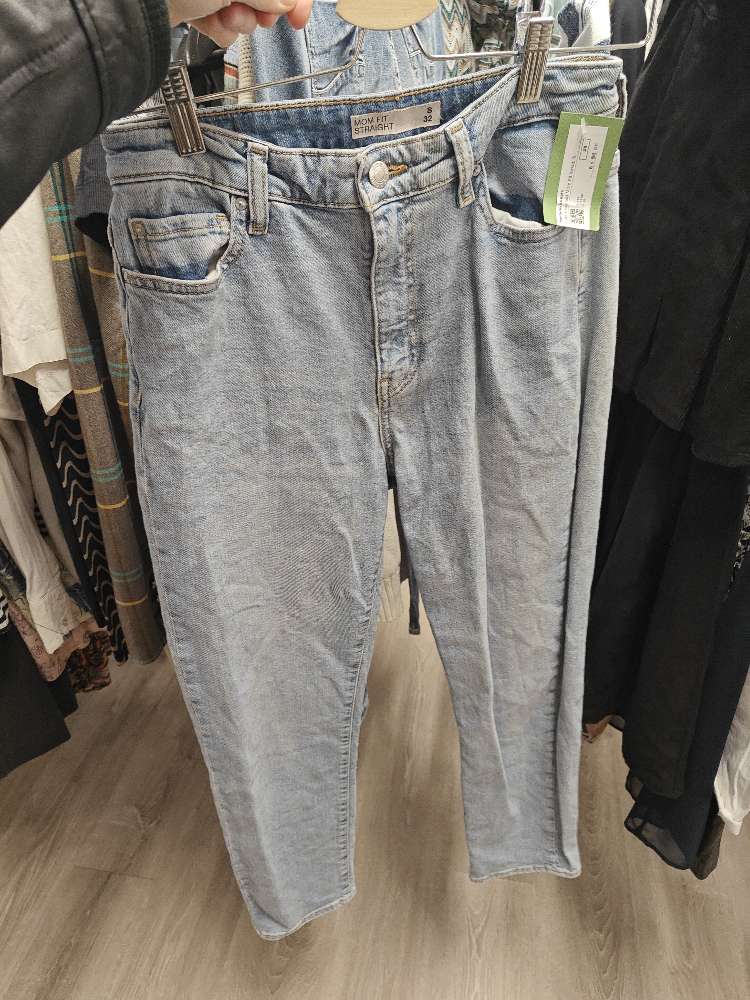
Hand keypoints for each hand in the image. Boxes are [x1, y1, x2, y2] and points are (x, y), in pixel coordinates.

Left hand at [169, 1, 312, 47]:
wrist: (138, 2)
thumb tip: (286, 2)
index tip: (298, 16)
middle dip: (262, 8)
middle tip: (261, 16)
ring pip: (243, 7)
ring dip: (240, 20)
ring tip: (226, 17)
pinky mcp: (193, 1)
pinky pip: (221, 20)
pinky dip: (219, 27)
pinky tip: (209, 22)